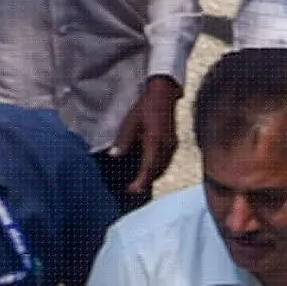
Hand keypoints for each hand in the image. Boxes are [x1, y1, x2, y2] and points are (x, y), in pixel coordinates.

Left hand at [111, 78, 179, 194]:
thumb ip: (123, 140)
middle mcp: (166, 146)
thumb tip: (113, 155)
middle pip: (156, 171)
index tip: (132, 190)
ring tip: (139, 183)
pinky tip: (149, 170)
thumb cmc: (145, 107)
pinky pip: (166, 162)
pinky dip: (157, 169)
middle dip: (145, 182)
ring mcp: (172, 145)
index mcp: (155, 140)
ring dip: (151, 177)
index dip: (141, 181)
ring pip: (163, 168)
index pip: (148, 167)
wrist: (163, 94)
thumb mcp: (130, 121)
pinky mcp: (173, 144)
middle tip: (132, 190)